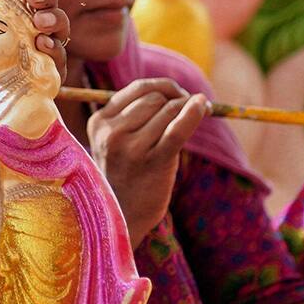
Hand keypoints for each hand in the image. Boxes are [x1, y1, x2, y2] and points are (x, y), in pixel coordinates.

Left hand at [0, 0, 69, 112]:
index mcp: (10, 9)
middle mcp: (28, 27)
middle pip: (50, 3)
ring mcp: (38, 52)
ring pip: (60, 28)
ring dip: (54, 19)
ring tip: (38, 22)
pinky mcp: (43, 77)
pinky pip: (60, 61)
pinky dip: (55, 49)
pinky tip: (42, 44)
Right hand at [86, 78, 209, 247]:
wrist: (123, 216)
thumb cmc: (126, 175)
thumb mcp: (116, 142)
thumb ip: (136, 115)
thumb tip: (182, 93)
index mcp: (99, 123)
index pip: (138, 89)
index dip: (165, 87)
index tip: (180, 96)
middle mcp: (112, 133)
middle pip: (156, 98)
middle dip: (178, 99)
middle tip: (193, 108)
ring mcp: (131, 148)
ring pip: (169, 110)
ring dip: (189, 109)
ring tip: (199, 116)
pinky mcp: (153, 161)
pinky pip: (178, 128)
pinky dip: (194, 113)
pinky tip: (204, 108)